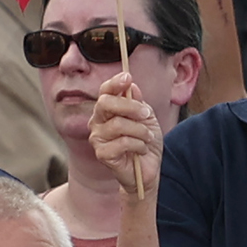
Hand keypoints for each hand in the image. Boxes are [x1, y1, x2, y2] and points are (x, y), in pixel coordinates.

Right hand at [89, 69, 160, 199]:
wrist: (148, 168)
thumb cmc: (145, 142)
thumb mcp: (147, 118)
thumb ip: (139, 102)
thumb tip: (132, 86)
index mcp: (107, 110)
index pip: (105, 91)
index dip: (114, 83)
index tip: (128, 78)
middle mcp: (98, 121)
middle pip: (105, 103)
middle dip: (130, 106)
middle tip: (146, 114)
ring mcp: (97, 138)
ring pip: (117, 124)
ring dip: (140, 130)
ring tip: (147, 137)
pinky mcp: (102, 154)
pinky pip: (122, 142)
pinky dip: (138, 145)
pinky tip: (141, 149)